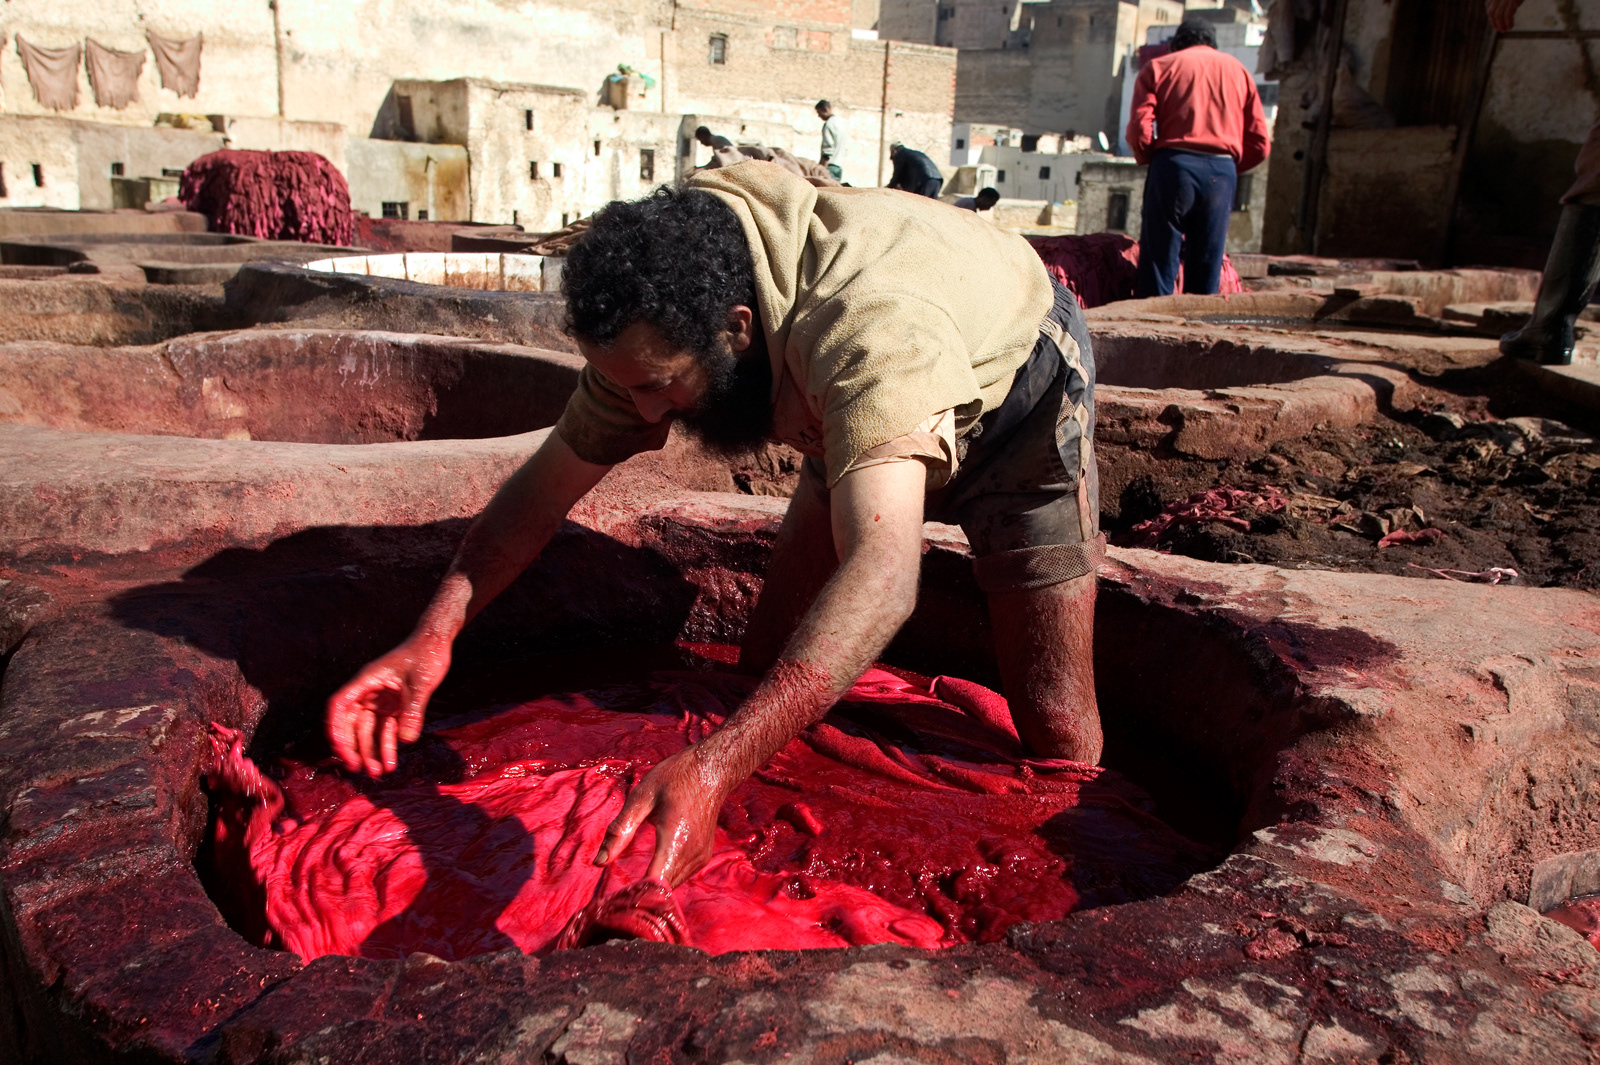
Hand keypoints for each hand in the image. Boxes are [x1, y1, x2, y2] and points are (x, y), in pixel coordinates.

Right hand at [325, 636, 451, 776]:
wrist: (438, 642)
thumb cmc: (426, 655)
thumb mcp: (421, 683)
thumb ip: (414, 710)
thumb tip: (407, 740)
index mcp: (367, 680)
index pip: (340, 705)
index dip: (336, 727)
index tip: (339, 748)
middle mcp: (369, 692)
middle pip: (352, 724)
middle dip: (354, 747)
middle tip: (358, 769)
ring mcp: (381, 700)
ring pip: (369, 731)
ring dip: (371, 751)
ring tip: (377, 773)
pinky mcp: (394, 707)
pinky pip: (386, 730)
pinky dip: (387, 746)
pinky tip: (390, 763)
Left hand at [595, 745, 726, 886]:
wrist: (711, 770)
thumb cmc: (674, 778)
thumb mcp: (641, 797)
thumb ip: (620, 830)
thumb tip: (598, 862)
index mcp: (674, 840)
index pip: (653, 884)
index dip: (633, 896)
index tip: (614, 901)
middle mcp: (691, 855)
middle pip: (661, 891)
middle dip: (639, 896)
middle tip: (616, 897)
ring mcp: (700, 858)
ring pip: (671, 887)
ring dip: (652, 890)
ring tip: (630, 888)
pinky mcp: (703, 857)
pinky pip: (680, 877)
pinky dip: (664, 880)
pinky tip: (649, 874)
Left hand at [1486, 0, 1522, 31]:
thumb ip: (1503, 2)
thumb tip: (1499, 15)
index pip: (1489, 9)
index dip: (1492, 19)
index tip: (1496, 26)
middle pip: (1492, 12)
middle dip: (1495, 23)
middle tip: (1500, 30)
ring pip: (1498, 14)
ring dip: (1501, 24)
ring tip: (1505, 29)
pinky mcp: (1512, 0)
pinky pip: (1508, 13)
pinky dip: (1508, 22)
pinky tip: (1510, 26)